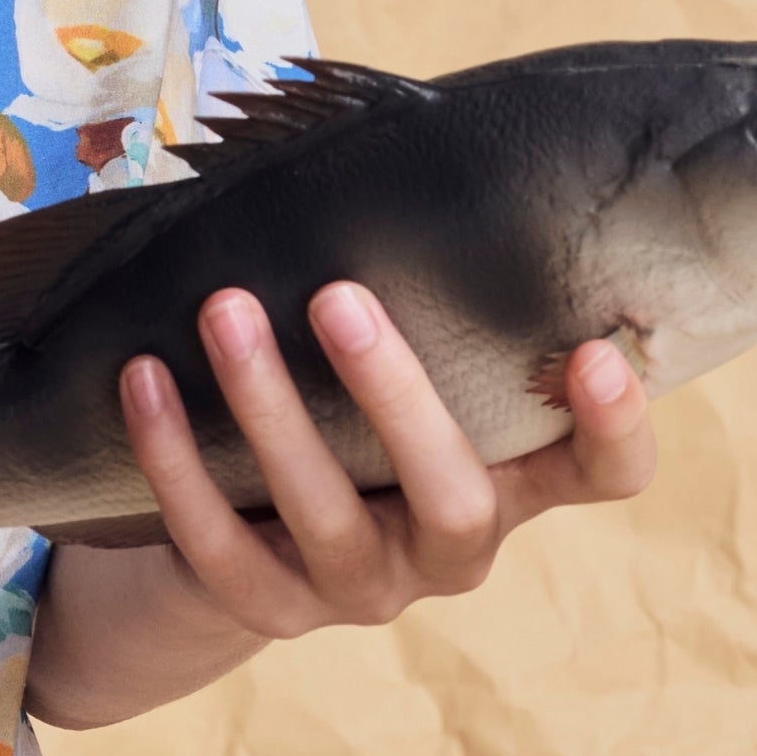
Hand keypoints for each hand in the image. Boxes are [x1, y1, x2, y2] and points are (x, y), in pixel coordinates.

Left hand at [111, 280, 657, 648]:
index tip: (592, 350)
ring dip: (269, 409)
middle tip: (338, 296)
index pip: (600, 477)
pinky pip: (219, 544)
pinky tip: (143, 378)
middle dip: (395, 396)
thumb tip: (400, 144)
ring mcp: (361, 590)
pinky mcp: (268, 611)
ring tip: (223, 311)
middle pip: (454, 499)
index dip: (613, 429)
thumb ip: (432, 305)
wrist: (243, 546)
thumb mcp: (408, 374)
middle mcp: (448, 547)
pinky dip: (178, 459)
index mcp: (510, 483)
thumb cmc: (348, 416)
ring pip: (326, 516)